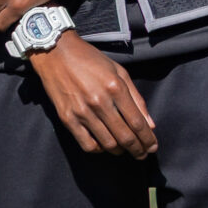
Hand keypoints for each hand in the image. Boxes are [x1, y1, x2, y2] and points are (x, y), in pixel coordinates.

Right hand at [29, 38, 156, 157]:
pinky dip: (98, 149)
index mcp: (115, 88)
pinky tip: (103, 146)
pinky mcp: (67, 118)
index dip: (148, 139)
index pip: (138, 123)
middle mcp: (100, 102)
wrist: (55, 52)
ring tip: (124, 150)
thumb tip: (149, 124)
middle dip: (138, 149)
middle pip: (125, 136)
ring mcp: (82, 111)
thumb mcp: (119, 71)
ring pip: (107, 143)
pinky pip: (86, 143)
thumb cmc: (89, 59)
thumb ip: (136, 98)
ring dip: (120, 151)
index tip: (152, 147)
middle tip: (142, 154)